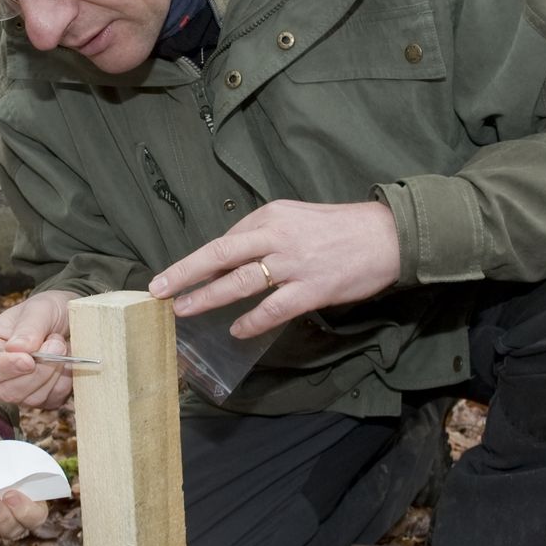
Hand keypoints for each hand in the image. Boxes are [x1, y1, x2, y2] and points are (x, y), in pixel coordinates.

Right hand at [0, 290, 77, 408]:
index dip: (1, 369)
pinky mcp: (43, 399)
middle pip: (7, 392)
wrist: (69, 319)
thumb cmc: (46, 311)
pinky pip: (53, 398)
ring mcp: (20, 390)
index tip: (28, 359)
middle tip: (56, 342)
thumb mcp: (39, 309)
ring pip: (32, 398)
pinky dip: (65, 380)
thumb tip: (15, 348)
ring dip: (53, 372)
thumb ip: (28, 327)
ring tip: (60, 345)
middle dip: (38, 371)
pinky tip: (65, 361)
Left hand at [147, 199, 400, 339]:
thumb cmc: (341, 229)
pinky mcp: (312, 289)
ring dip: (208, 296)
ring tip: (184, 309)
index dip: (197, 260)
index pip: (226, 239)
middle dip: (185, 272)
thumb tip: (235, 259)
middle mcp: (277, 235)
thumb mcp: (297, 218)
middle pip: (220, 253)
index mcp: (271, 215)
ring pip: (240, 280)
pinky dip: (252, 320)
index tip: (173, 275)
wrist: (388, 236)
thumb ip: (266, 235)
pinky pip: (274, 308)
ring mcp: (294, 263)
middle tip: (158, 289)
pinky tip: (236, 330)